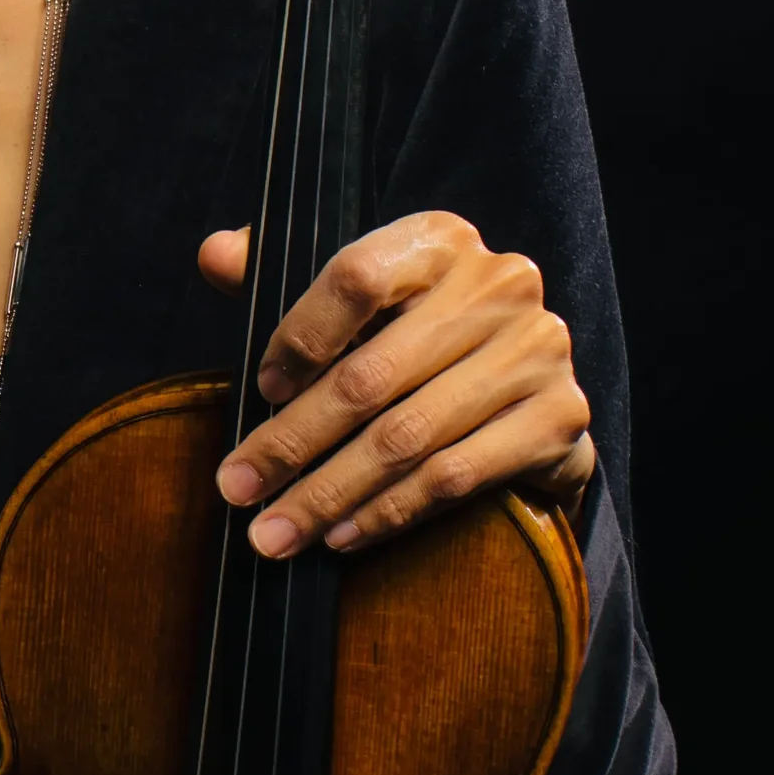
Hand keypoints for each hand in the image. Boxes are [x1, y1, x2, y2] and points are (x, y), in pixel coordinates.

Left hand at [199, 210, 593, 556]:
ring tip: (275, 532)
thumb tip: (215, 254)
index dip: (300, 337)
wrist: (527, 396)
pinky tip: (343, 534)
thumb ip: (283, 276)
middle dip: (292, 442)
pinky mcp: (558, 417)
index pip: (356, 277)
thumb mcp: (356, 303)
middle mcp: (499, 284)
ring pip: (408, 437)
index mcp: (441, 240)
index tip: (260, 389)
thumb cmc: (419, 343)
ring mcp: (537, 350)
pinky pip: (454, 477)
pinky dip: (389, 512)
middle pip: (372, 374)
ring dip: (329, 493)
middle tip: (237, 488)